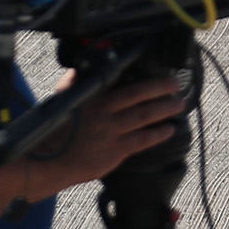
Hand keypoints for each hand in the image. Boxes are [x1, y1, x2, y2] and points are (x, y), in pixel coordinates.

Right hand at [53, 72, 186, 182]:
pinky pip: (142, 141)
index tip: (160, 71)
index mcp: (93, 98)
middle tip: (176, 84)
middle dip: (160, 88)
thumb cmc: (57, 130)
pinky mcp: (114, 151)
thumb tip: (79, 68)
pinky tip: (169, 129)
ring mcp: (110, 132)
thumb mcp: (62, 100)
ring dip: (164, 109)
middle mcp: (103, 113)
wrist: (49, 161)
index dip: (143, 78)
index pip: (122, 83)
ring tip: (179, 104)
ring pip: (143, 116)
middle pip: (137, 95)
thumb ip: (74, 83)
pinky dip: (157, 134)